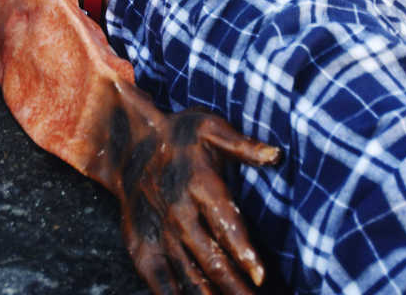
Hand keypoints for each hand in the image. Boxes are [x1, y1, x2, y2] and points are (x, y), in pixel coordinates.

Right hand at [92, 96, 279, 293]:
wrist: (128, 145)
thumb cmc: (178, 136)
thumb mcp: (209, 127)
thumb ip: (242, 145)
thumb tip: (277, 154)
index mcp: (199, 184)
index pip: (225, 223)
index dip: (244, 252)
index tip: (261, 275)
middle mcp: (179, 214)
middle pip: (211, 259)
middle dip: (236, 287)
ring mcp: (160, 234)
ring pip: (189, 276)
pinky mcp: (143, 248)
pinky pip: (161, 283)